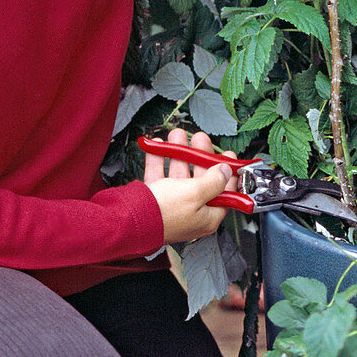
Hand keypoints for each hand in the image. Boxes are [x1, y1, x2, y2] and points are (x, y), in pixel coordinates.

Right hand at [143, 128, 237, 245]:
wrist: (126, 221)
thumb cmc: (163, 213)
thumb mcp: (195, 193)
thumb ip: (214, 180)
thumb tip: (226, 171)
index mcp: (207, 216)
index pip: (225, 193)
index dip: (228, 174)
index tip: (229, 157)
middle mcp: (190, 211)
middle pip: (201, 179)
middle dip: (200, 155)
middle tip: (200, 139)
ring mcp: (172, 205)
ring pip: (179, 174)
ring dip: (178, 152)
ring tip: (177, 135)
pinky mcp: (154, 199)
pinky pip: (159, 175)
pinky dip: (158, 160)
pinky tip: (158, 145)